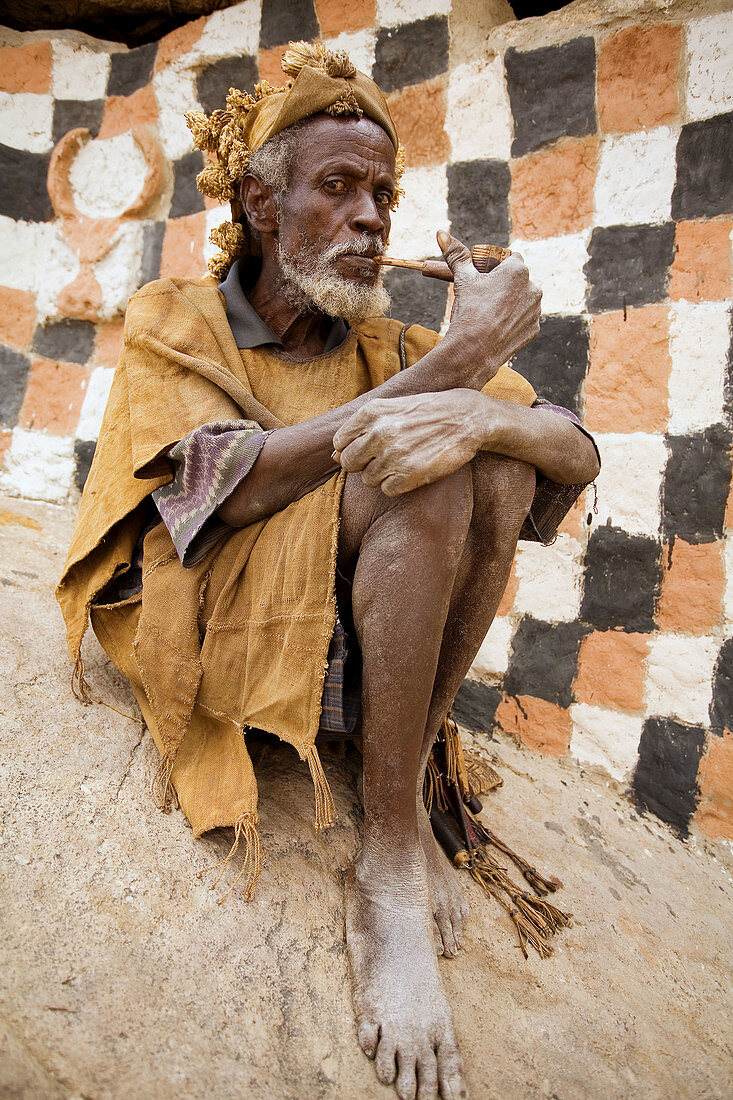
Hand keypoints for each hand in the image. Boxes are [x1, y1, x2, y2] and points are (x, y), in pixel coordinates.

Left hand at [332, 390, 482, 495]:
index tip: (368, 449)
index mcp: (372, 412)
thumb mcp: (392, 409)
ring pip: (367, 479)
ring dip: (382, 476)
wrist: (467, 418)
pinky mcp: (409, 474)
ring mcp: (394, 454)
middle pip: (349, 463)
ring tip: (402, 462)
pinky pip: (387, 490)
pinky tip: (411, 471)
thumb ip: (361, 429)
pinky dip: (397, 485)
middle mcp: (379, 432)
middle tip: (384, 459)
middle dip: (363, 465)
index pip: (339, 442)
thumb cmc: (426, 413)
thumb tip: (333, 457)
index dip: (351, 449)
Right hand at [432, 231, 541, 381]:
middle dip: (500, 284)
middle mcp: (533, 287)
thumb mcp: (463, 279)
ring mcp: (535, 309)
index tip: (481, 274)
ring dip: (507, 301)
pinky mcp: (534, 328)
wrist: (473, 351)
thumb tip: (441, 233)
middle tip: (480, 295)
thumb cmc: (469, 311)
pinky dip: (511, 319)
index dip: (493, 265)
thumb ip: (456, 255)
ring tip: (487, 312)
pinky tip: (495, 325)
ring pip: (520, 298)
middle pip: (515, 279)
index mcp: (518, 270)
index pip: (508, 257)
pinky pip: (523, 318)